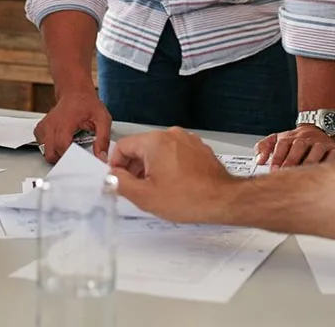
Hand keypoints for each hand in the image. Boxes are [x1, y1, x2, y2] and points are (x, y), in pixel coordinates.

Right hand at [34, 89, 110, 162]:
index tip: (80, 161)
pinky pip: (41, 145)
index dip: (71, 158)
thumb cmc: (87, 103)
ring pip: (45, 152)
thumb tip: (101, 156)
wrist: (75, 92)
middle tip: (76, 155)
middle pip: (52, 153)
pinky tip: (60, 142)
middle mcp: (52, 124)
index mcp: (65, 122)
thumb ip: (103, 139)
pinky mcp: (40, 128)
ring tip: (69, 147)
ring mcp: (44, 126)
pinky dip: (50, 148)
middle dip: (64, 159)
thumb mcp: (102, 119)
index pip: (62, 146)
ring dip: (57, 154)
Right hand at [109, 128, 239, 222]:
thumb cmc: (190, 197)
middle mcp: (171, 135)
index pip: (123, 146)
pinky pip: (175, 153)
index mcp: (155, 142)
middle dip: (134, 167)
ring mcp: (187, 140)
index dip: (116, 165)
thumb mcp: (145, 196)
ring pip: (158, 150)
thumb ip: (121, 184)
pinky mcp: (198, 148)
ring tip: (157, 188)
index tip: (118, 178)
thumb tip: (112, 177)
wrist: (222, 200)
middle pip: (141, 147)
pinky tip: (173, 184)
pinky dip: (169, 165)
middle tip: (136, 187)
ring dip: (152, 167)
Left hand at [254, 124, 334, 166]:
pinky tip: (322, 172)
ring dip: (309, 162)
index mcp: (291, 137)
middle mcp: (306, 139)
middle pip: (298, 146)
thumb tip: (259, 160)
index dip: (278, 157)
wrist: (319, 128)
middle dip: (291, 160)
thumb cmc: (297, 140)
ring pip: (316, 151)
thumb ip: (264, 147)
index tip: (274, 169)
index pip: (283, 144)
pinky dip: (329, 163)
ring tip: (303, 175)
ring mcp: (322, 143)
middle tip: (286, 174)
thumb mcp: (278, 139)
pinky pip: (333, 156)